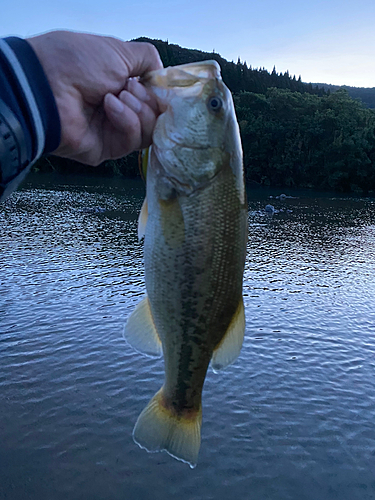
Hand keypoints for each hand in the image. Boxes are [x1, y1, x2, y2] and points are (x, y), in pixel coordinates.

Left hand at [27, 31, 162, 164]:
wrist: (49, 85)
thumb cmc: (78, 62)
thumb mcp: (119, 51)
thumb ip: (146, 59)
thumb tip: (161, 73)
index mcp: (120, 86)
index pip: (154, 97)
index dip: (161, 93)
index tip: (160, 84)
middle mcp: (118, 110)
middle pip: (156, 117)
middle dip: (149, 100)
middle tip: (129, 87)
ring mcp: (113, 131)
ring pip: (148, 132)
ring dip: (139, 111)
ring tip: (118, 95)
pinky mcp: (107, 149)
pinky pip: (132, 141)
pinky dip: (127, 121)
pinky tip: (110, 106)